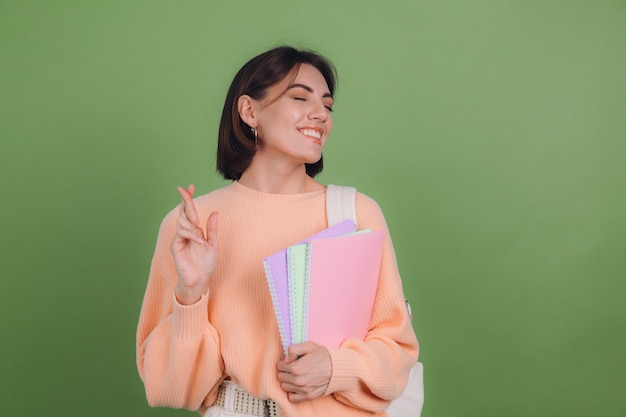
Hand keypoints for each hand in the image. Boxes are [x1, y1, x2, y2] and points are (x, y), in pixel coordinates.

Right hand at [171, 184, 217, 304]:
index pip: (190, 211)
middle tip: (186, 190)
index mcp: (195, 230)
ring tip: (201, 238)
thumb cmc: (206, 263)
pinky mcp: (176, 246)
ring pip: (182, 222)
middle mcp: (186, 232)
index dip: (188, 199)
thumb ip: (212, 229)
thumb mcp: (213, 243)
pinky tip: (199, 241)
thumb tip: (215, 212)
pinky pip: (181, 234)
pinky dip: (191, 235)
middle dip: (185, 200)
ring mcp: (179, 239)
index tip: (190, 187)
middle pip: (183, 212)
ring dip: (192, 226)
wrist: (200, 278)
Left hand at [277, 342, 331, 402]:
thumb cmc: (322, 355)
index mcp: (297, 368)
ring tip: (296, 376)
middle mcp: (299, 381)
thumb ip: (294, 349)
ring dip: (288, 381)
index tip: (290, 361)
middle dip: (285, 371)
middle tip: (292, 368)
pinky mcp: (308, 396)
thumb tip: (286, 359)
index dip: (284, 362)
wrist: (337, 368)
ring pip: (284, 387)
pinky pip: (292, 398)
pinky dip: (292, 392)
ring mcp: (304, 390)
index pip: (279, 366)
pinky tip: (297, 385)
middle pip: (281, 377)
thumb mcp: (309, 345)